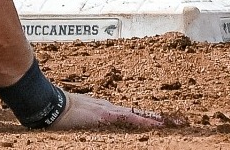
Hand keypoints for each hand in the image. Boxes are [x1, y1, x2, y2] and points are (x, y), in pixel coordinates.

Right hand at [49, 92, 186, 130]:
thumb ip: (88, 120)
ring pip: (137, 115)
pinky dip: (142, 121)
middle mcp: (110, 108)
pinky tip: (155, 124)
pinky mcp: (104, 114)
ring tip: (174, 123)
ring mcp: (108, 110)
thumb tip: (90, 125)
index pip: (131, 115)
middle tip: (179, 121)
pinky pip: (128, 118)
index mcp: (105, 110)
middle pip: (139, 114)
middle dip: (158, 119)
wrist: (49, 104)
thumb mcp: (78, 117)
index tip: (163, 122)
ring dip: (156, 120)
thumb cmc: (60, 111)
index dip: (147, 119)